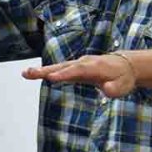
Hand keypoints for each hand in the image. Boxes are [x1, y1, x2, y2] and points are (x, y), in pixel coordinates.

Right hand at [22, 54, 136, 96]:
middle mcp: (84, 63)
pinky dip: (46, 71)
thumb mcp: (123, 86)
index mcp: (95, 67)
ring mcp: (79, 64)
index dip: (64, 74)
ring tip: (25, 73)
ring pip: (58, 67)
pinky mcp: (75, 68)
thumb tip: (106, 88)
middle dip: (46, 70)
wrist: (126, 66)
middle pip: (63, 66)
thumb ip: (114, 88)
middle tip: (29, 73)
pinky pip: (59, 69)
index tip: (51, 77)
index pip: (77, 70)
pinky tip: (32, 74)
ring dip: (42, 70)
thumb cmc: (124, 78)